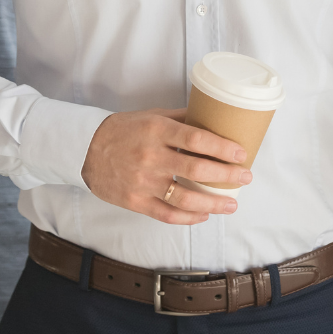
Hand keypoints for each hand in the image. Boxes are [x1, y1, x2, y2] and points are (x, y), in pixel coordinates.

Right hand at [81, 108, 251, 224]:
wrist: (86, 149)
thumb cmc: (126, 129)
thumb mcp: (154, 115)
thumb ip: (184, 120)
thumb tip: (217, 120)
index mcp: (158, 131)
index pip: (197, 140)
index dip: (222, 148)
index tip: (242, 153)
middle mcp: (151, 157)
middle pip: (196, 170)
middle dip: (226, 176)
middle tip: (246, 177)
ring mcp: (142, 182)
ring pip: (184, 199)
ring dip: (212, 204)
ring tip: (231, 205)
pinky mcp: (135, 202)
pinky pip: (166, 214)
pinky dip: (188, 218)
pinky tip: (204, 215)